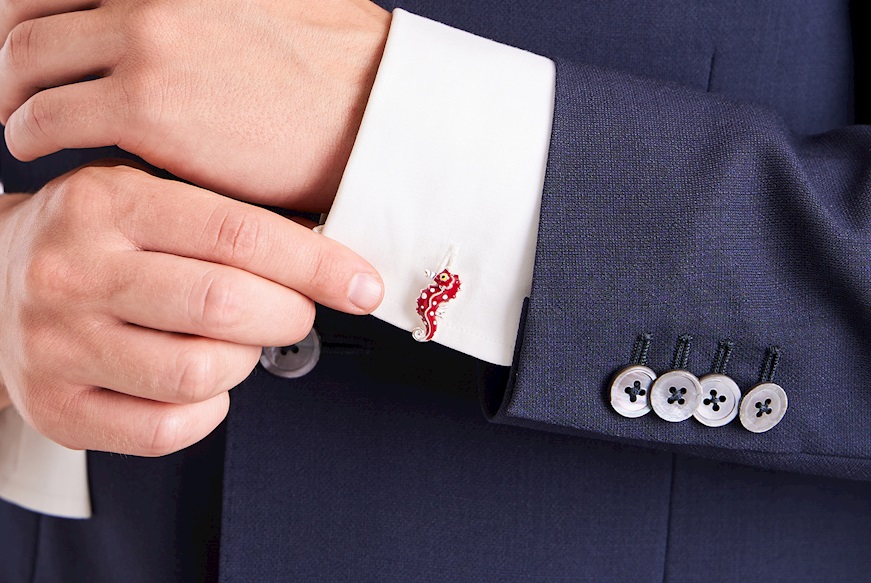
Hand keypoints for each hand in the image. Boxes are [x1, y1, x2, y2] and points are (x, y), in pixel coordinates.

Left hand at [0, 0, 390, 211]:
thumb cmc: (338, 67)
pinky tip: (38, 149)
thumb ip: (208, 4)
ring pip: (27, 62)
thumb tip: (187, 20)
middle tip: (12, 82)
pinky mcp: (147, 108)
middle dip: (11, 50)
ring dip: (12, 95)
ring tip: (20, 123)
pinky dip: (28, 135)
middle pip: (28, 9)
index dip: (32, 9)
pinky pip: (48, 119)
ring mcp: (145, 43)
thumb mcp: (272, 1)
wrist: (374, 115)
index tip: (30, 37)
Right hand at [0, 162, 382, 454]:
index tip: (362, 284)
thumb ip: (226, 219)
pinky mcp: (55, 408)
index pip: (236, 234)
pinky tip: (204, 382)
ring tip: (236, 342)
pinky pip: (167, 429)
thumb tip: (331, 257)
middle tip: (295, 311)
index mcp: (105, 203)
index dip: (317, 265)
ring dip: (246, 362)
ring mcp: (57, 345)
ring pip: (201, 373)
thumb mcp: (147, 195)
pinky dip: (210, 411)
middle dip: (289, 314)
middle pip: (225, 306)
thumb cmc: (96, 239)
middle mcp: (73, 272)